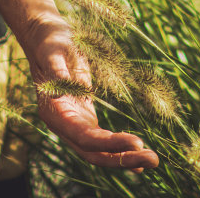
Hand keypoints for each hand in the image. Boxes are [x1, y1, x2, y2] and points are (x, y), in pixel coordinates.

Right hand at [26, 20, 158, 171]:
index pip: (85, 136)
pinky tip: (137, 156)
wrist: (45, 38)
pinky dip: (119, 150)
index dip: (110, 143)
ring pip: (98, 151)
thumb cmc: (51, 41)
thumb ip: (57, 67)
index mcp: (54, 112)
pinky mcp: (83, 118)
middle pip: (93, 152)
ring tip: (152, 161)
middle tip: (154, 160)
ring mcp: (74, 124)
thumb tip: (59, 84)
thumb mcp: (54, 48)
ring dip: (125, 158)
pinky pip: (102, 140)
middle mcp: (63, 124)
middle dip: (122, 159)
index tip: (137, 142)